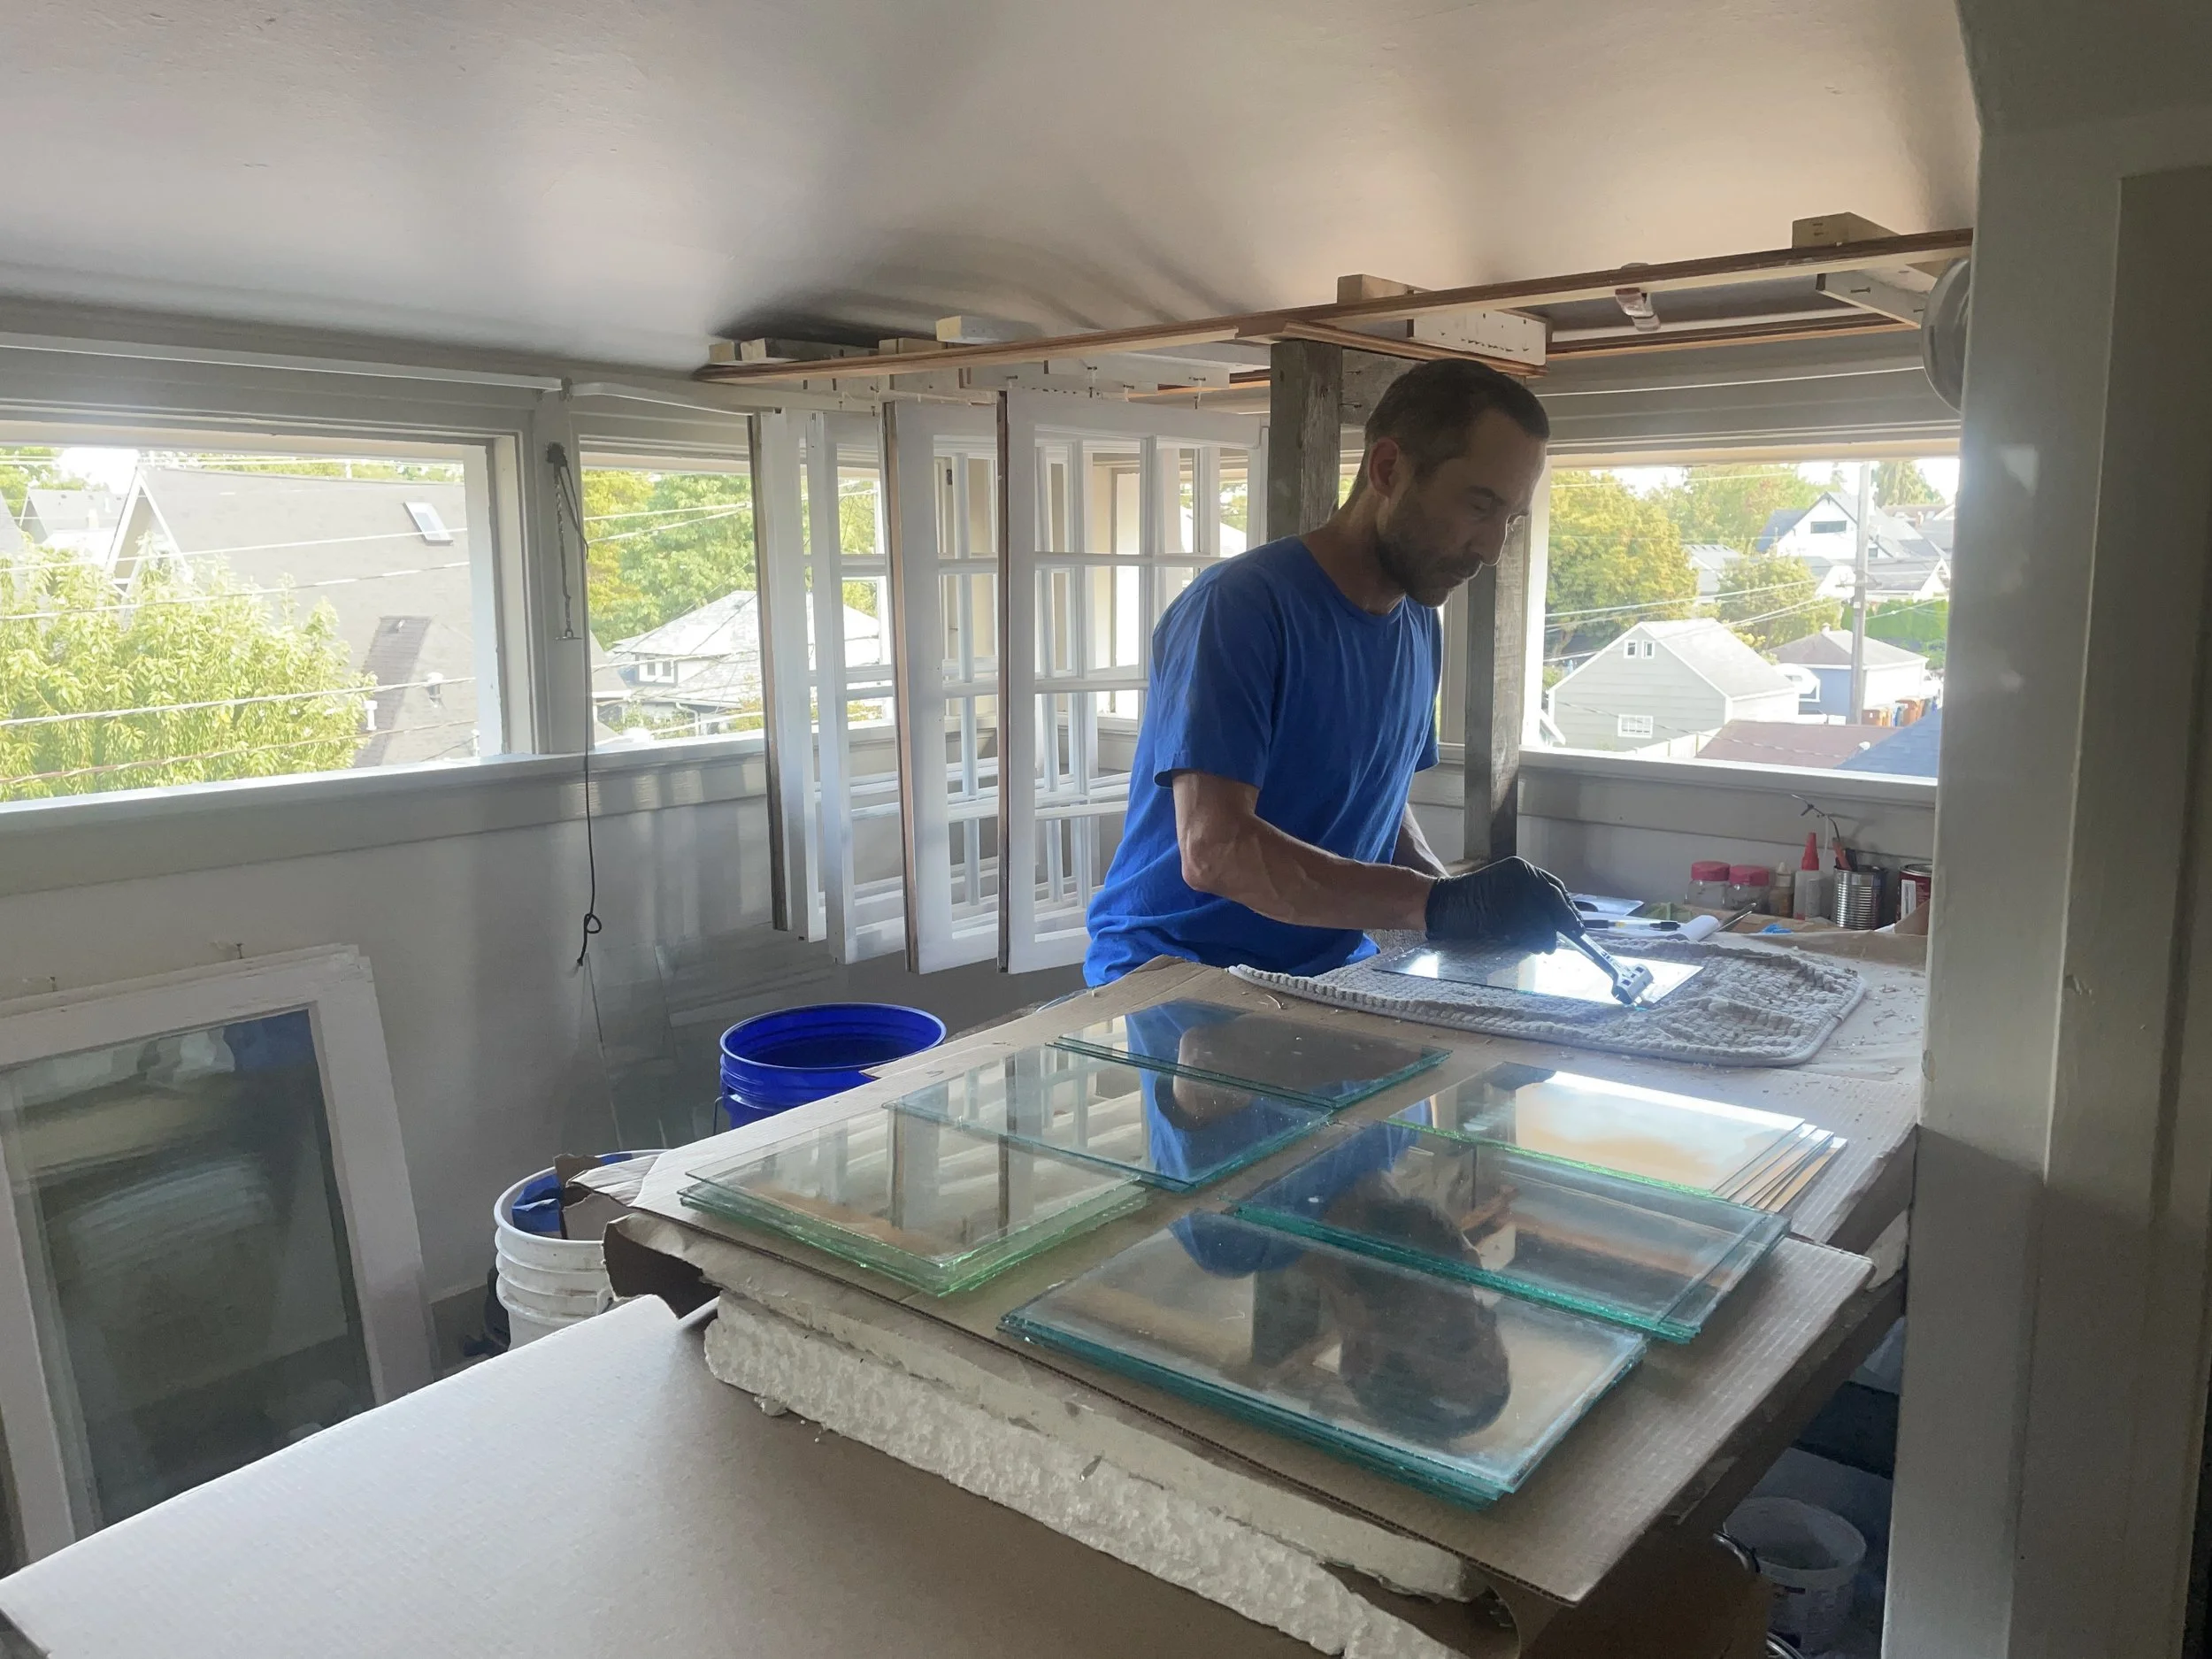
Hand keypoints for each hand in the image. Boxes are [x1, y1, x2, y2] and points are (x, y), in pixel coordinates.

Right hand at [1424, 858, 1580, 952]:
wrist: (1443, 902)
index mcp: (1521, 869)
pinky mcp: (1503, 914)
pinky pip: (1527, 931)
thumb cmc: (1474, 899)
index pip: (1554, 887)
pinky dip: (1534, 941)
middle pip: (1553, 901)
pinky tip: (1534, 945)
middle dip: (1564, 921)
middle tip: (1573, 935)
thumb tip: (1557, 920)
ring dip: (1549, 936)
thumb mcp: (1506, 888)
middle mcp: (1519, 877)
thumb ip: (1530, 898)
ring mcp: (1511, 895)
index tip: (1575, 923)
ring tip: (1548, 946)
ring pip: (1542, 919)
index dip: (1567, 907)